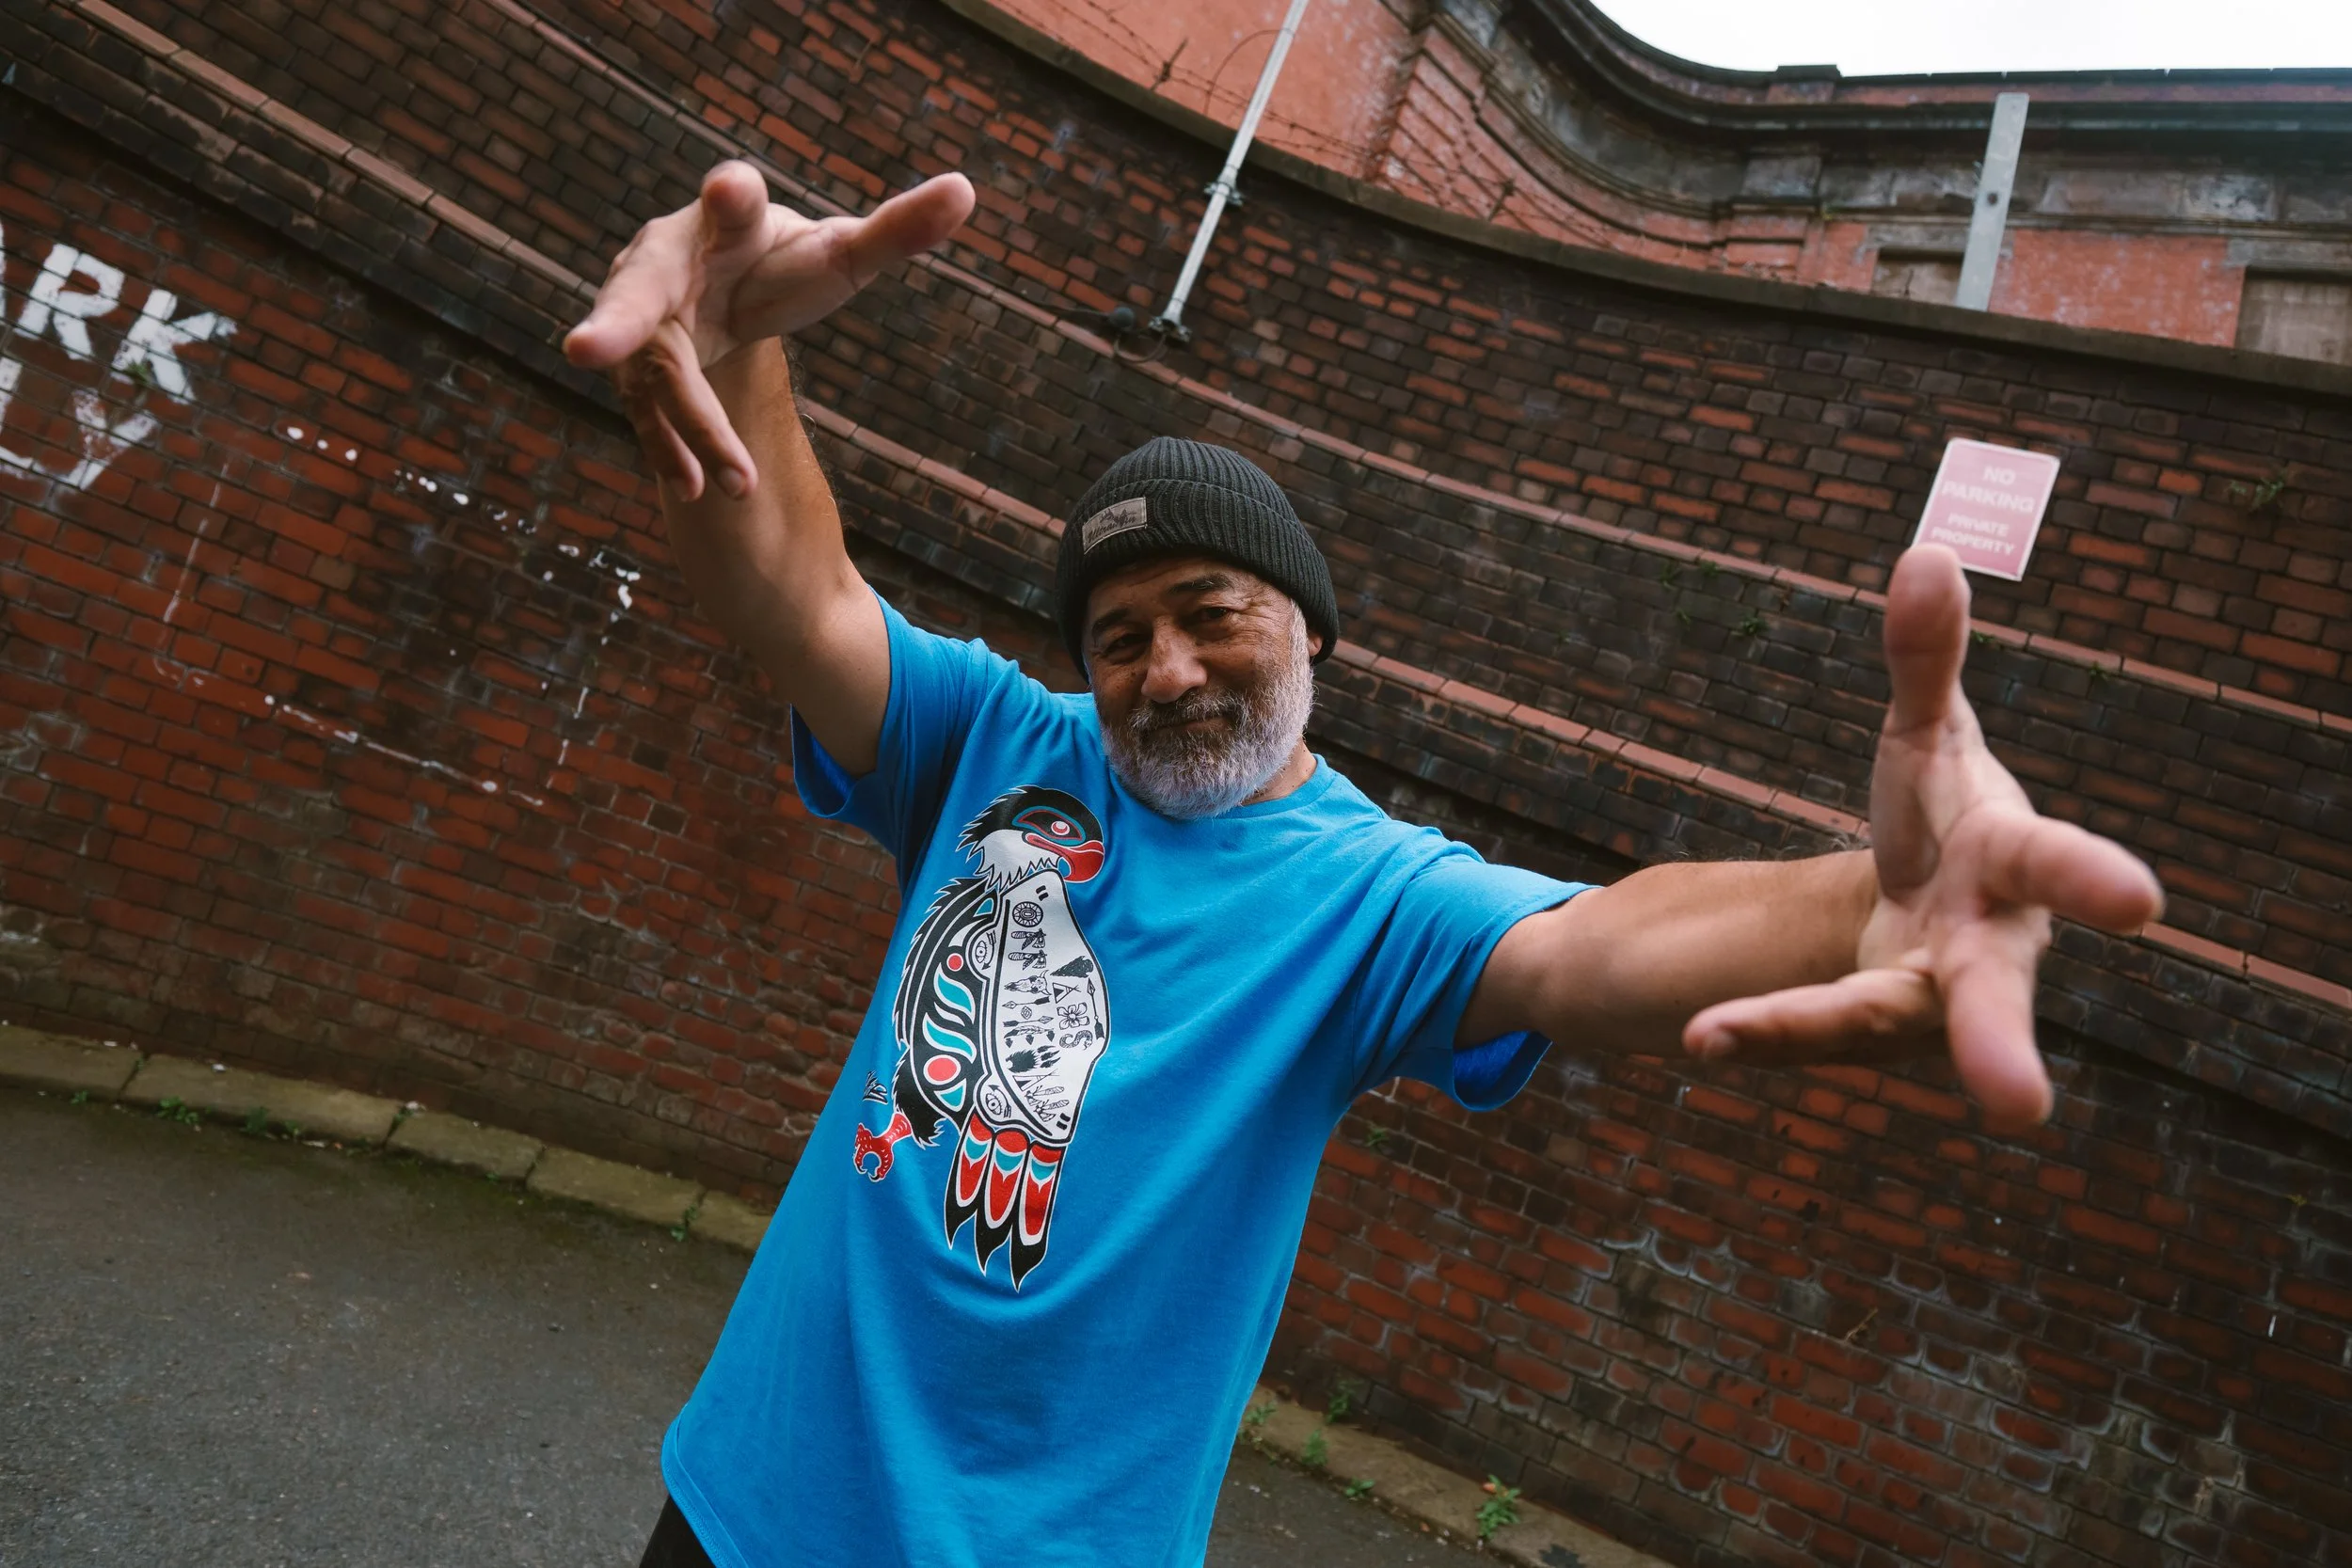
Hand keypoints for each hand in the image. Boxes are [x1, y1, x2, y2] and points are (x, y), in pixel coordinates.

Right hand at [563, 160, 973, 499]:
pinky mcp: (638, 374)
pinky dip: (670, 451)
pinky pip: (647, 416)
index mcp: (729, 219)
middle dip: (613, 322)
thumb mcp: (843, 252)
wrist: (726, 289)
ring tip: (734, 483)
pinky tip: (696, 491)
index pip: (732, 198)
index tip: (732, 189)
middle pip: (637, 293)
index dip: (730, 194)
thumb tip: (965, 191)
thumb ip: (898, 229)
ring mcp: (642, 323)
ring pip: (653, 376)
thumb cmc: (786, 262)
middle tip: (585, 350)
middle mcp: (667, 262)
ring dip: (687, 427)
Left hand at [1683, 545, 2164, 1132]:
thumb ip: (1928, 658)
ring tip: (1710, 1042)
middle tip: (2021, 1108)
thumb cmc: (1948, 816)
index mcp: (2015, 866)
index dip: (2095, 880)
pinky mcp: (1862, 1028)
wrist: (1927, 897)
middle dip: (2002, 1048)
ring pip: (1867, 1025)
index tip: (2142, 903)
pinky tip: (1701, 1041)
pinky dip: (1757, 1032)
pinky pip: (1806, 1027)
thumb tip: (1927, 553)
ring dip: (1796, 1035)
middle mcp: (1984, 951)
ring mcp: (1924, 1002)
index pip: (2057, 865)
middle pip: (1994, 1000)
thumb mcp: (1927, 735)